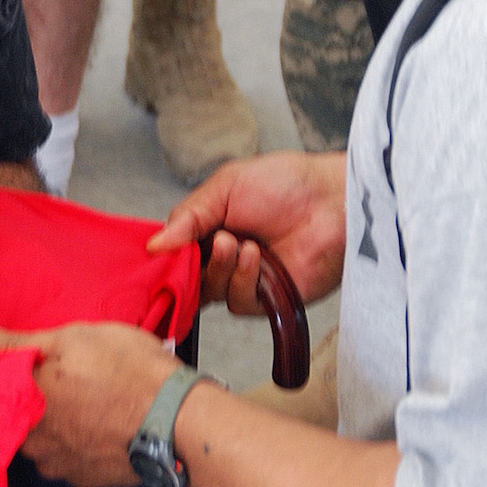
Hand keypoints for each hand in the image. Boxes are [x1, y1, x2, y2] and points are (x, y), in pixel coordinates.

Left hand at [0, 320, 175, 486]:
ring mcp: (57, 463)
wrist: (178, 420)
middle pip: (15, 418)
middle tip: (60, 384)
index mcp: (25, 398)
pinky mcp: (82, 479)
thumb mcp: (74, 338)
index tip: (17, 368)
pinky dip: (75, 445)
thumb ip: (17, 341)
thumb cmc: (129, 370)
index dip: (3, 377)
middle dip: (29, 403)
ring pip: (39, 442)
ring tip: (83, 406)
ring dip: (51, 427)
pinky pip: (65, 460)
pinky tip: (96, 428)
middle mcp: (33, 438)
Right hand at [148, 150, 346, 313]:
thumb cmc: (287, 184)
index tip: (160, 251)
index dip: (166, 255)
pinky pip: (238, 302)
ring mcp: (246, 280)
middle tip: (210, 240)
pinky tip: (255, 256)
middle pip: (188, 277)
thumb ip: (188, 216)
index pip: (176, 253)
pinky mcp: (268, 299)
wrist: (331, 199)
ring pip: (210, 292)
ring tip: (236, 242)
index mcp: (210, 230)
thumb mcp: (225, 187)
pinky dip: (242, 279)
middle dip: (191, 263)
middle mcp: (225, 258)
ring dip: (219, 268)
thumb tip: (154, 245)